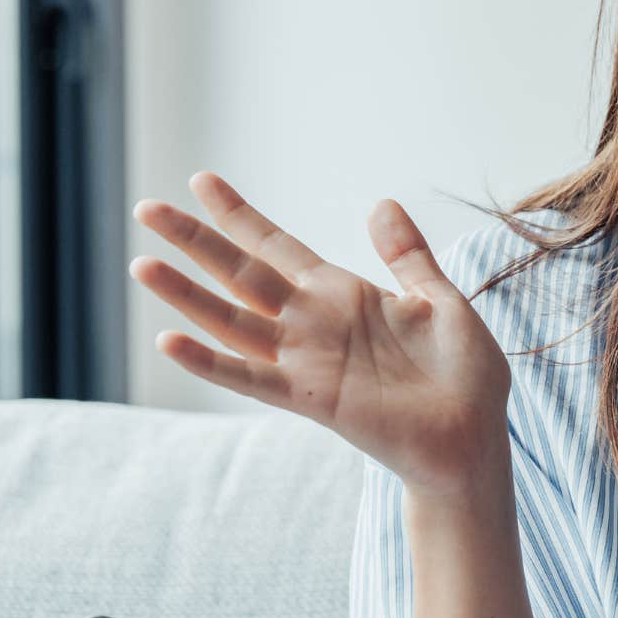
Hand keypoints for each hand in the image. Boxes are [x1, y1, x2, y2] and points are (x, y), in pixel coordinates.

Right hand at [128, 172, 512, 498]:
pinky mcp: (313, 398)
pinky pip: (251, 377)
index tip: (201, 181)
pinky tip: (170, 341)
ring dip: (187, 296)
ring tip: (142, 265)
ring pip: (233, 320)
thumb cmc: (463, 375)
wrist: (475, 437)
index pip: (278, 246)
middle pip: (242, 273)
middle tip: (146, 209)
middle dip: (196, 241)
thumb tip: (381, 203)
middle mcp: (314, 324)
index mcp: (343, 296)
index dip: (240, 216)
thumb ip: (407, 256)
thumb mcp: (439, 301)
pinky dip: (211, 361)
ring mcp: (308, 361)